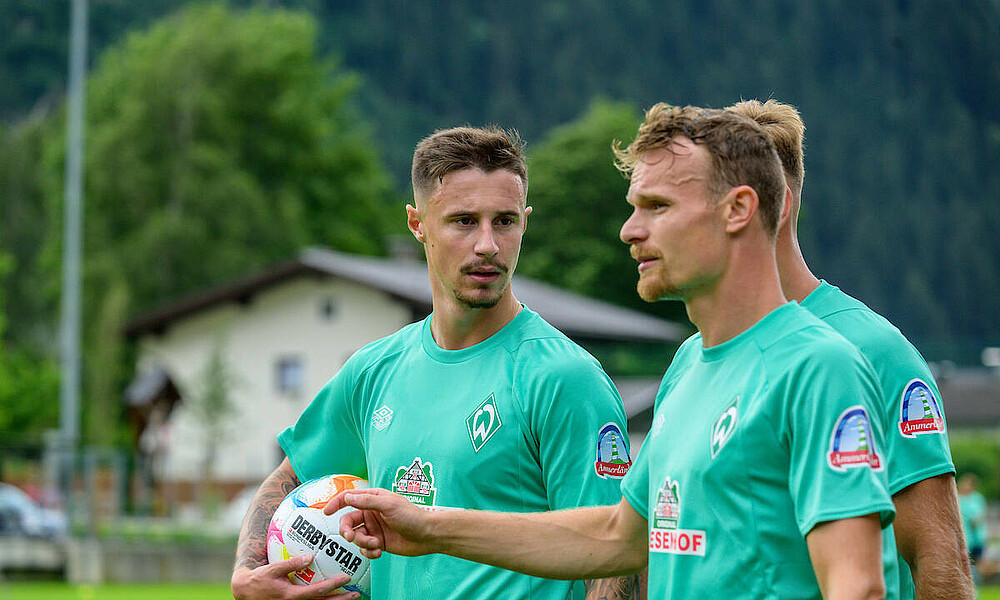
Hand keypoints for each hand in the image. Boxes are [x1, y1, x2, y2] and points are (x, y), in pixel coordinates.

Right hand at [230, 553, 359, 599]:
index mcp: (292, 595)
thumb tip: (310, 556)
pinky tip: (336, 598)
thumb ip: (291, 564)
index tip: (347, 578)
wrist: (247, 592)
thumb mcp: (273, 569)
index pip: (317, 591)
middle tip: (357, 594)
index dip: (333, 585)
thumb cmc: (260, 579)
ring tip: (352, 598)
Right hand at [323, 488, 433, 558]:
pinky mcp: (378, 542)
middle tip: (351, 537)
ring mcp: (374, 528)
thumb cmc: (412, 516)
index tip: (326, 512)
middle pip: (348, 521)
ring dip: (363, 543)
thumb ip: (366, 501)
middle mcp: (371, 513)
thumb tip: (347, 497)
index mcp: (373, 499)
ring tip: (375, 544)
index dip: (336, 503)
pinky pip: (364, 549)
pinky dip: (369, 552)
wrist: (427, 536)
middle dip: (347, 531)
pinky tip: (379, 552)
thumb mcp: (388, 504)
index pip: (349, 498)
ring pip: (356, 537)